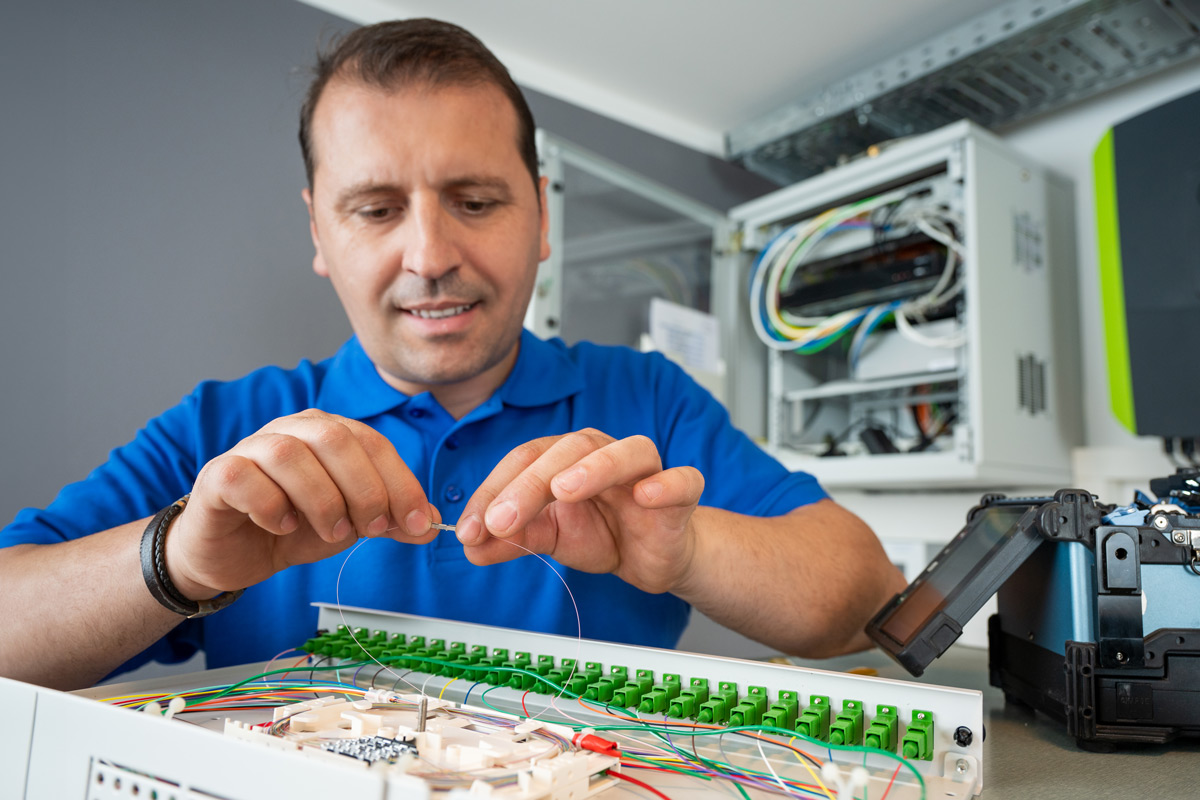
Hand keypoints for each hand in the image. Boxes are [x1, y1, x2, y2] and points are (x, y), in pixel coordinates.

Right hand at [165, 409, 439, 597]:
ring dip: (321, 500)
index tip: (417, 522)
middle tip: (372, 529)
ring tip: (331, 532)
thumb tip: (431, 524)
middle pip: (335, 440)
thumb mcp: (351, 525)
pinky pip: (246, 478)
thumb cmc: (293, 527)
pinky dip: (271, 506)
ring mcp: (251, 449)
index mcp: (327, 433)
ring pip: (290, 456)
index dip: (400, 482)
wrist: (234, 554)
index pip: (373, 443)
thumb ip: (388, 521)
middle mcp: (290, 431)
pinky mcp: (218, 476)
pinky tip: (282, 526)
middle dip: (364, 489)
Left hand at [455, 429, 704, 593]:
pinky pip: (682, 480)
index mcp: (567, 456)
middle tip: (502, 520)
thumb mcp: (549, 537)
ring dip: (595, 467)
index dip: (494, 491)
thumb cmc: (602, 532)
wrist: (652, 557)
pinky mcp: (680, 495)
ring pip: (626, 452)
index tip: (471, 529)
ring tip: (564, 489)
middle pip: (568, 451)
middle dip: (530, 485)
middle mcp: (605, 453)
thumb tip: (470, 546)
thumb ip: (511, 538)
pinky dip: (666, 484)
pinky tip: (646, 495)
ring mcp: (645, 471)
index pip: (526, 459)